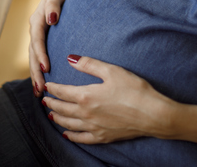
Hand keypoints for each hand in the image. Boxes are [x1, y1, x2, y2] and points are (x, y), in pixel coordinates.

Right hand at [29, 0, 79, 96]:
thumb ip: (54, 4)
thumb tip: (51, 19)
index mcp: (37, 19)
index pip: (37, 40)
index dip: (41, 55)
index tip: (47, 68)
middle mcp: (36, 28)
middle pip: (33, 53)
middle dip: (35, 71)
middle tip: (41, 88)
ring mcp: (39, 35)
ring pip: (34, 58)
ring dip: (36, 74)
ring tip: (39, 92)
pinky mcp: (44, 40)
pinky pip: (39, 57)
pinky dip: (39, 70)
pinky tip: (42, 83)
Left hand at [43, 55, 171, 143]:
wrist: (153, 114)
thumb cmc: (134, 90)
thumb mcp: (112, 71)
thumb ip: (89, 65)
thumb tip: (70, 58)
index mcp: (86, 96)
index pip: (63, 92)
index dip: (52, 88)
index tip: (46, 85)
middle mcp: (86, 114)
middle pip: (62, 109)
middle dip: (51, 103)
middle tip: (44, 99)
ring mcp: (94, 127)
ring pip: (68, 124)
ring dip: (57, 118)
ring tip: (51, 114)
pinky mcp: (103, 137)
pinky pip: (81, 138)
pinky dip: (71, 136)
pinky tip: (66, 134)